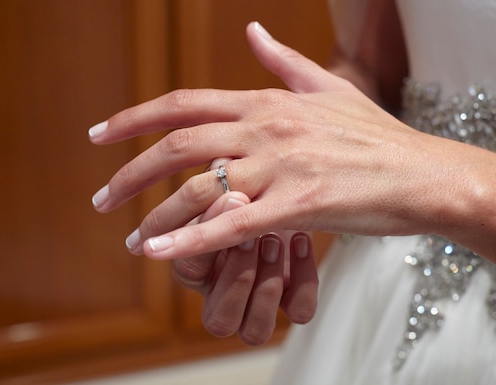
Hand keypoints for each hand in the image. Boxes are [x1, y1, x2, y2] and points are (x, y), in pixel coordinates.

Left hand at [89, 21, 442, 259]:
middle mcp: (265, 129)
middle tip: (101, 196)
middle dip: (131, 171)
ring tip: (131, 239)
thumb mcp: (328, 87)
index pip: (183, 104)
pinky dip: (191, 241)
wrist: (423, 173)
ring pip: (198, 188)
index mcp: (266, 103)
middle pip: (178, 144)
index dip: (135, 118)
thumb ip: (283, 61)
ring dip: (155, 215)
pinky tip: (160, 256)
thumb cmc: (375, 136)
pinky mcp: (298, 205)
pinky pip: (232, 224)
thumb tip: (251, 30)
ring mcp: (280, 166)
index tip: (100, 134)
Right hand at [171, 162, 317, 344]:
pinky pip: (298, 311)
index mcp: (199, 264)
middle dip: (236, 277)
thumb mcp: (234, 177)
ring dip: (265, 286)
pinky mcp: (295, 298)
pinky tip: (300, 241)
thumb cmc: (259, 181)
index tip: (223, 208)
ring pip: (254, 331)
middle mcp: (225, 290)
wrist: (308, 182)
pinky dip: (302, 280)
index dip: (200, 245)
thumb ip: (220, 179)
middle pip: (218, 320)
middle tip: (250, 237)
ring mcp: (260, 299)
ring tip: (276, 241)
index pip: (187, 271)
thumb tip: (217, 164)